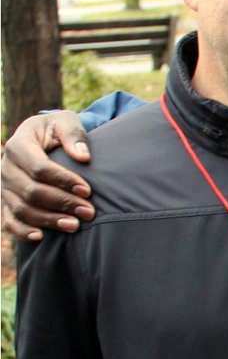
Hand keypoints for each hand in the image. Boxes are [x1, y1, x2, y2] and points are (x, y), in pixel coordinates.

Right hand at [1, 110, 93, 240]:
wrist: (39, 137)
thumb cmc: (56, 129)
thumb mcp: (65, 122)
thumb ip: (74, 135)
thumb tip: (83, 157)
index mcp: (18, 145)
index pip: (40, 168)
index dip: (64, 181)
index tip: (88, 190)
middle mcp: (6, 168)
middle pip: (32, 192)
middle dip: (62, 203)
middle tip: (89, 212)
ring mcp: (3, 187)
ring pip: (21, 209)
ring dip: (48, 220)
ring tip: (75, 226)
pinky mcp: (5, 201)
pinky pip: (8, 220)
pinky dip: (21, 231)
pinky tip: (41, 236)